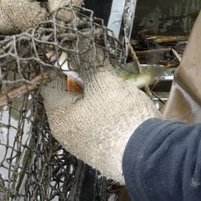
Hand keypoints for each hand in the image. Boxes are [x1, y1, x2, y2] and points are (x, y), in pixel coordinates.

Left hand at [41, 65, 160, 183]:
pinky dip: (108, 111)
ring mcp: (84, 144)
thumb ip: (90, 60)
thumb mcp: (104, 82)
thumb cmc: (122, 122)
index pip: (50, 83)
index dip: (62, 65)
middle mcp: (67, 133)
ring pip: (86, 109)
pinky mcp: (102, 150)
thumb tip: (82, 42)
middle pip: (69, 96)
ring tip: (117, 88)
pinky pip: (98, 123)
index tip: (76, 54)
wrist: (150, 158)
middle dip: (85, 80)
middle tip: (101, 70)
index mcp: (59, 117)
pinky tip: (124, 107)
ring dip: (98, 95)